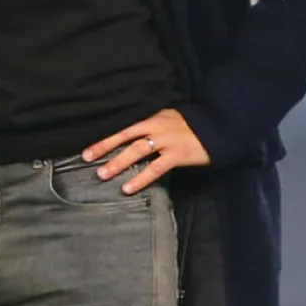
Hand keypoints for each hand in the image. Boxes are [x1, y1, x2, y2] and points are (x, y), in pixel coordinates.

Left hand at [81, 108, 210, 194]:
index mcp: (151, 118)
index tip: (88, 148)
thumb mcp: (168, 118)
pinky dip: (141, 178)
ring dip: (118, 163)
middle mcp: (155, 127)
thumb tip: (132, 137)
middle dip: (104, 148)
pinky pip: (155, 168)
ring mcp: (166, 141)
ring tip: (102, 175)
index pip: (123, 128)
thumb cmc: (192, 124)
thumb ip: (150, 126)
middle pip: (125, 137)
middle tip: (86, 158)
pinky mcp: (177, 155)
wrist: (219, 126)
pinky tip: (128, 188)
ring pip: (137, 151)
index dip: (105, 138)